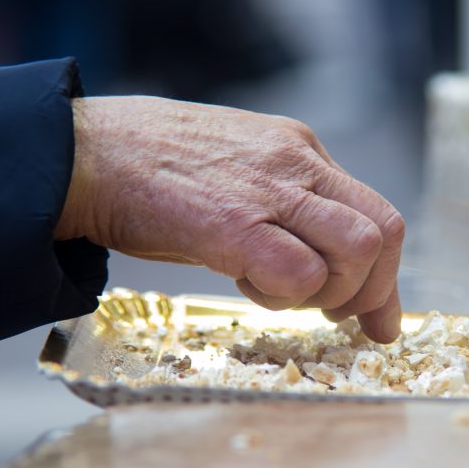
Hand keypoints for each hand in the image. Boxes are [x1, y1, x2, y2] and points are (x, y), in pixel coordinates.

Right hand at [56, 96, 404, 341]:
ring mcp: (269, 190)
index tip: (378, 318)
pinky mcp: (233, 224)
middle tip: (334, 317)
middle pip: (383, 232)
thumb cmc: (150, 168)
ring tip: (280, 294)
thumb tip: (318, 261)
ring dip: (331, 293)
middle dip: (371, 291)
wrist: (82, 152)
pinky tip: (244, 284)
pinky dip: (284, 297)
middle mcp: (297, 163)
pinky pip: (298, 273)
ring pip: (357, 249)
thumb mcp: (237, 170)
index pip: (377, 213)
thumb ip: (285, 206)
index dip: (386, 276)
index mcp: (300, 149)